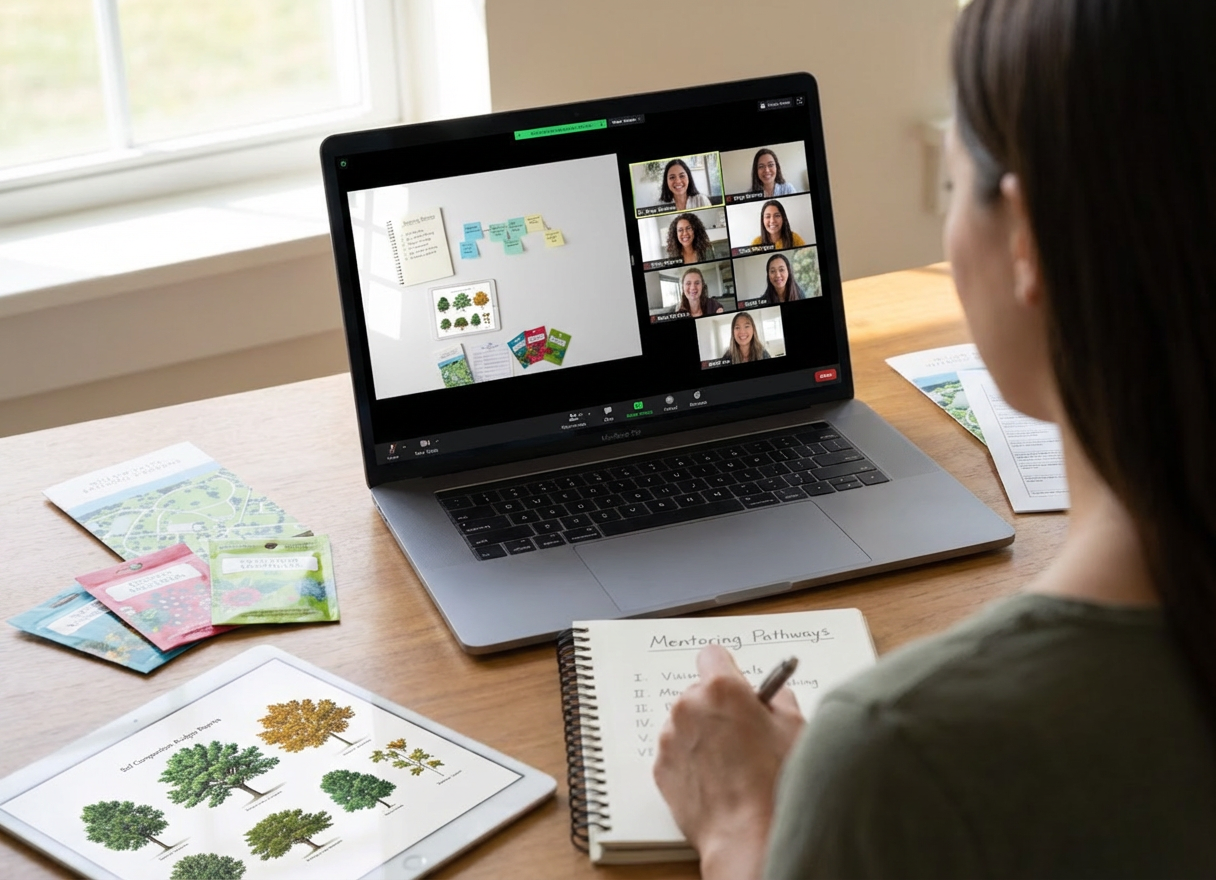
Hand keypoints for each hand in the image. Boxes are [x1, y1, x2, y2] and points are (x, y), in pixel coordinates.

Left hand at [654, 645, 804, 879]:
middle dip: (717, 707)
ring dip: (702, 735)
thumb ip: (780, 700)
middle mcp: (688, 706)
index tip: (737, 685)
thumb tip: (773, 695)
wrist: (748, 835)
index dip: (727, 670)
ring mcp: (670, 737)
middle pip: (699, 692)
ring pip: (686, 723)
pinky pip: (676, 752)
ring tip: (731, 764)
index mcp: (722, 688)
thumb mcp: (795, 729)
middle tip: (742, 733)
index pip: (712, 655)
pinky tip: (716, 780)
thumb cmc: (775, 783)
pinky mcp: (661, 767)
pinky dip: (691, 761)